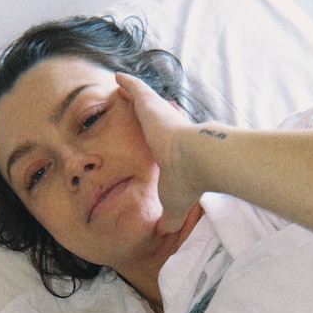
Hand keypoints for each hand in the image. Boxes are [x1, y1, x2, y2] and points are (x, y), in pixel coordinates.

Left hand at [115, 72, 205, 234]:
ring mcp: (159, 115)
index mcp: (173, 149)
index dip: (158, 136)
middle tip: (134, 104)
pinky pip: (135, 89)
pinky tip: (117, 77)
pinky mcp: (150, 105)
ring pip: (144, 100)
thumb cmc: (186, 182)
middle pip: (153, 117)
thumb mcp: (174, 203)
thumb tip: (166, 234)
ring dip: (134, 93)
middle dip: (145, 110)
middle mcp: (168, 128)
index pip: (163, 140)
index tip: (154, 135)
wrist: (196, 160)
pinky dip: (127, 83)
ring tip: (122, 86)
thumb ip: (170, 216)